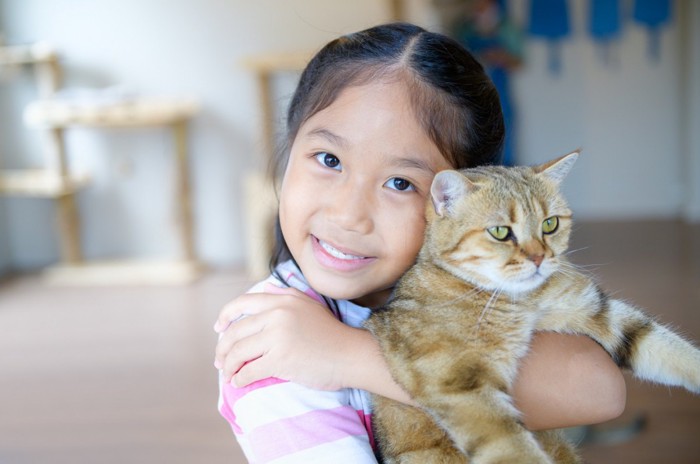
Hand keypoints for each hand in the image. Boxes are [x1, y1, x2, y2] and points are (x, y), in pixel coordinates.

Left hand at [214, 284, 357, 389]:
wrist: (350, 355)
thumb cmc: (331, 333)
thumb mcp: (309, 304)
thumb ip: (286, 294)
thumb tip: (264, 289)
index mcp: (282, 301)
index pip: (242, 303)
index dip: (225, 316)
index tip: (218, 329)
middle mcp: (277, 315)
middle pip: (236, 332)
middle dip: (222, 349)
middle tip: (220, 361)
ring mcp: (278, 337)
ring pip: (238, 352)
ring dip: (228, 366)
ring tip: (228, 374)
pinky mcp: (281, 359)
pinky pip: (249, 370)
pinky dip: (239, 379)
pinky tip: (238, 383)